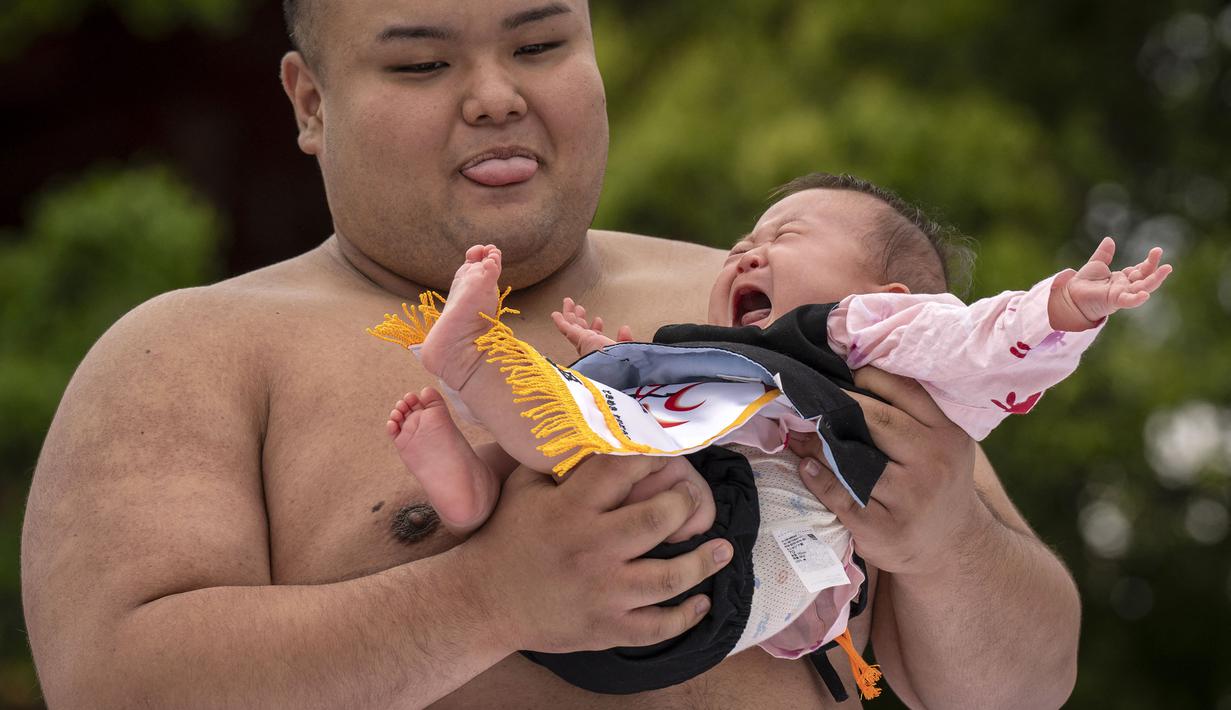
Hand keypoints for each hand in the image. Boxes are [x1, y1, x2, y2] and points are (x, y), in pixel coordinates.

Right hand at [462, 454, 733, 653]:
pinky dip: (685, 616)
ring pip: (668, 578)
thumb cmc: (507, 537)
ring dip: (703, 562)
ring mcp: (602, 592)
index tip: (670, 453)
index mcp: (571, 508)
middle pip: (657, 520)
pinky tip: (701, 602)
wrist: (482, 601)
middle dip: (685, 505)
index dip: (654, 456)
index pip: (623, 470)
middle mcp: (591, 548)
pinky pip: (656, 627)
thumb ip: (561, 459)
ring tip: (724, 548)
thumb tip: (596, 424)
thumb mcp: (525, 486)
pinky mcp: (606, 628)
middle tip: (692, 498)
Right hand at [551, 297, 633, 356]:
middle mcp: (590, 347)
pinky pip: (565, 328)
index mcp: (601, 350)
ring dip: (570, 314)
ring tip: (568, 302)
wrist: (612, 371)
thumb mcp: (625, 348)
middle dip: (581, 318)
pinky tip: (555, 314)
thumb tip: (624, 328)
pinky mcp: (578, 339)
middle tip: (579, 308)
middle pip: (582, 329)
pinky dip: (560, 321)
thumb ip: (624, 340)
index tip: (598, 319)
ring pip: (573, 325)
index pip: (596, 337)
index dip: (596, 328)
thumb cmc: (620, 363)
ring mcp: (583, 343)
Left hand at [788, 367, 981, 576]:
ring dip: (819, 443)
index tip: (841, 377)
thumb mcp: (939, 444)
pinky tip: (806, 467)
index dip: (867, 378)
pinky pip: (841, 496)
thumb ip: (908, 414)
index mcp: (948, 433)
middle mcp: (933, 462)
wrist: (953, 546)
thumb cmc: (935, 482)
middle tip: (807, 400)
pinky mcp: (885, 528)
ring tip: (798, 433)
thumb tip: (845, 380)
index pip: (904, 390)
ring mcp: (910, 497)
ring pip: (853, 459)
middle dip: (837, 406)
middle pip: (876, 419)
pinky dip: (818, 479)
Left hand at [1048, 236, 1172, 330]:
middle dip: (1155, 267)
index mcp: (1123, 278)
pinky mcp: (1114, 301)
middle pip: (1145, 277)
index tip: (1156, 251)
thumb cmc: (1083, 283)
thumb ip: (1104, 254)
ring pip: (1142, 288)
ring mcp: (1121, 294)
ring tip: (1166, 269)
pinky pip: (1128, 301)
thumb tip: (1109, 239)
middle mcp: (1125, 287)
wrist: (1070, 296)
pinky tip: (1146, 295)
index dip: (1149, 261)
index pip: (1141, 269)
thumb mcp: (1096, 265)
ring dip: (1155, 280)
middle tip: (1161, 254)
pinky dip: (1137, 299)